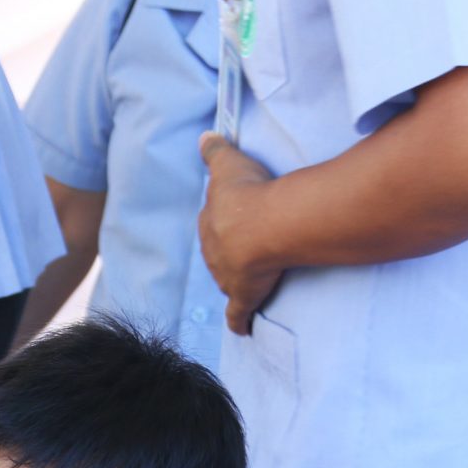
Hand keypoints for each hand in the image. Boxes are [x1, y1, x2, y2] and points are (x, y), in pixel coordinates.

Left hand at [198, 131, 283, 334]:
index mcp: (210, 224)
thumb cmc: (247, 193)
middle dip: (229, 251)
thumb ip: (215, 151)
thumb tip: (204, 137)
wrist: (263, 227)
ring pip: (228, 280)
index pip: (213, 223)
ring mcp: (228, 277)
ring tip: (249, 277)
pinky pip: (239, 314)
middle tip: (245, 247)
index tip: (234, 218)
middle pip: (219, 253)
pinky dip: (240, 322)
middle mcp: (214, 253)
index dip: (223, 220)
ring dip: (236, 279)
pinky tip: (243, 330)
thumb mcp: (227, 164)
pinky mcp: (245, 295)